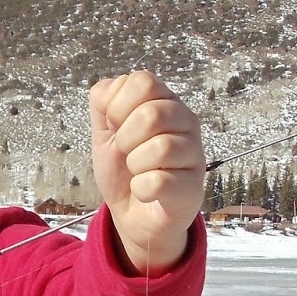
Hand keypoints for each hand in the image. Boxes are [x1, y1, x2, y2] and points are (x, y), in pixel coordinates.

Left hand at [90, 72, 204, 272]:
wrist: (131, 214)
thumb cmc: (123, 170)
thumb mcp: (103, 132)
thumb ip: (102, 104)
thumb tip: (108, 89)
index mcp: (164, 103)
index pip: (143, 82)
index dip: (118, 105)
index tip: (116, 126)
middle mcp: (186, 123)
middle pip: (152, 113)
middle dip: (125, 138)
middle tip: (127, 152)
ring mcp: (194, 155)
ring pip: (161, 148)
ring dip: (135, 164)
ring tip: (138, 171)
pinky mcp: (192, 189)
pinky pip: (159, 182)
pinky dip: (141, 189)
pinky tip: (145, 191)